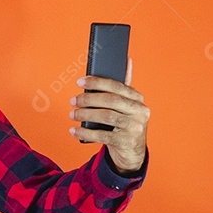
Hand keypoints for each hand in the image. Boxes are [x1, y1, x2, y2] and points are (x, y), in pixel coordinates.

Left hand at [68, 57, 149, 173]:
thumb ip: (122, 88)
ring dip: (85, 114)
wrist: (132, 153)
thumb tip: (127, 60)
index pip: (117, 86)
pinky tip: (74, 130)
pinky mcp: (127, 142)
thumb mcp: (126, 106)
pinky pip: (103, 135)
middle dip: (89, 99)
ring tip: (72, 114)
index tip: (80, 81)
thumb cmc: (124, 125)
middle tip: (73, 100)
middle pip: (111, 100)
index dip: (97, 82)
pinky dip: (86, 132)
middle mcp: (140, 111)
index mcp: (138, 99)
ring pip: (107, 116)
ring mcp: (135, 127)